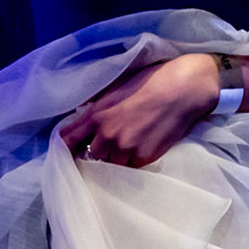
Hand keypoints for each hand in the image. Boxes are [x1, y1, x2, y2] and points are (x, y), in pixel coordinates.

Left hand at [60, 52, 220, 168]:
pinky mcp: (145, 157)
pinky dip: (132, 161)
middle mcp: (108, 134)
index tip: (66, 150)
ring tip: (127, 145)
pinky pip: (130, 167)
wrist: (183, 89)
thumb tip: (81, 114)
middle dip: (96, 149)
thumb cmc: (151, 81)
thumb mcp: (117, 86)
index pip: (69, 139)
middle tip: (107, 143)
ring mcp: (127, 148)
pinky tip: (140, 148)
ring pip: (111, 164)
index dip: (65, 146)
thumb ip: (96, 104)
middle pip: (91, 154)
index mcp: (98, 114)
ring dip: (115, 157)